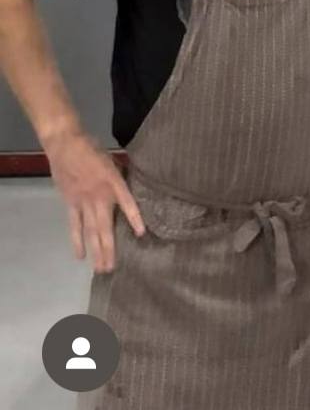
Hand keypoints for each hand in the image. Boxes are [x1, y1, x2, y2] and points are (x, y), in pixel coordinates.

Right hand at [43, 129, 144, 272]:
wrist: (66, 145)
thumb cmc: (93, 150)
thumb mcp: (113, 160)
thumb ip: (120, 178)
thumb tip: (128, 191)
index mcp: (113, 182)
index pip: (127, 203)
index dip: (134, 218)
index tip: (140, 234)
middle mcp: (99, 195)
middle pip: (105, 226)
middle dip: (109, 247)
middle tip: (113, 267)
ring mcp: (83, 202)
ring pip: (90, 230)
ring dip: (96, 250)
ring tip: (101, 267)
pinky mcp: (70, 203)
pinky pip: (74, 225)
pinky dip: (76, 240)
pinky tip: (80, 255)